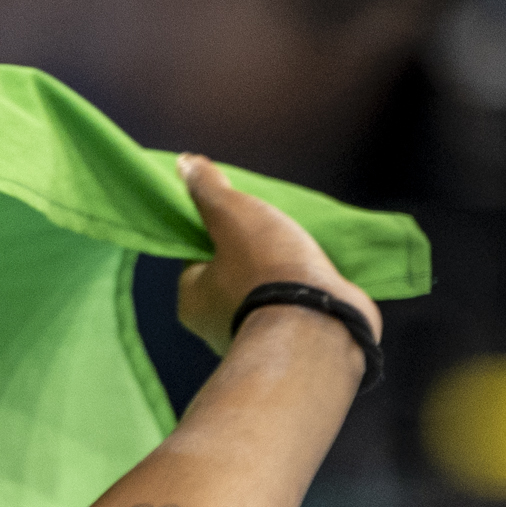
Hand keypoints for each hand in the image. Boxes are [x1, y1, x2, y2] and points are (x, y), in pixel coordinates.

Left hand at [172, 153, 378, 361]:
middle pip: (231, 274)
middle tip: (273, 229)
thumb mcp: (233, 215)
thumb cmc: (267, 270)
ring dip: (282, 275)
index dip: (215, 231)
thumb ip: (209, 190)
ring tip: (303, 248)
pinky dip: (304, 292)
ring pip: (264, 293)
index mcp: (192, 300)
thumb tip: (184, 163)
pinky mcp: (295, 343)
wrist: (322, 325)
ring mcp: (258, 338)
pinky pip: (294, 308)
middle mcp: (217, 326)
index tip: (238, 216)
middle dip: (252, 254)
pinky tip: (321, 274)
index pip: (195, 256)